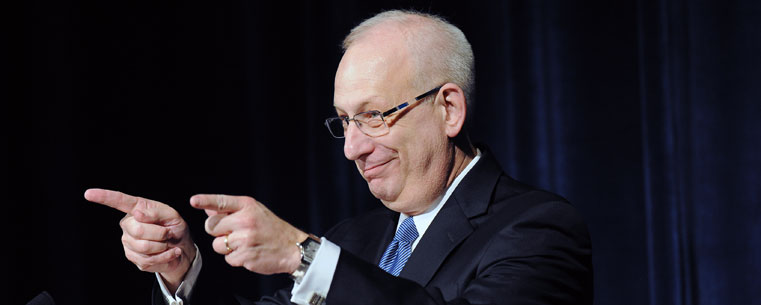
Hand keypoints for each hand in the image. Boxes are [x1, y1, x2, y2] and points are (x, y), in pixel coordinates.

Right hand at [84, 188, 195, 292]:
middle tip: (168, 233)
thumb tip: (137, 213)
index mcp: (136, 208)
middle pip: (139, 229)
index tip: (88, 193)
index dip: (104, 197)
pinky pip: (148, 259)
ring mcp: (128, 241)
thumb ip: (156, 212)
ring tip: (167, 242)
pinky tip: (169, 252)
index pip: (119, 201)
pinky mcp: (132, 257)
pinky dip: (164, 256)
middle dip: (160, 233)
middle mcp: (128, 224)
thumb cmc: (174, 228)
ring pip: (144, 246)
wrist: (181, 248)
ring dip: (162, 246)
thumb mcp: (172, 215)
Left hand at [190, 194, 307, 274]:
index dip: (205, 200)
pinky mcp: (245, 256)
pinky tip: (249, 252)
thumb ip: (231, 211)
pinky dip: (236, 258)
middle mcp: (245, 220)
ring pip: (217, 245)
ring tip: (244, 244)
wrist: (292, 248)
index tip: (193, 201)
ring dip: (227, 247)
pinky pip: (228, 259)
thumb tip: (208, 209)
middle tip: (234, 232)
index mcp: (247, 206)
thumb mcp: (254, 212)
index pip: (221, 202)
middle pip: (211, 227)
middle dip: (218, 232)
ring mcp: (245, 239)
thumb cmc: (271, 228)